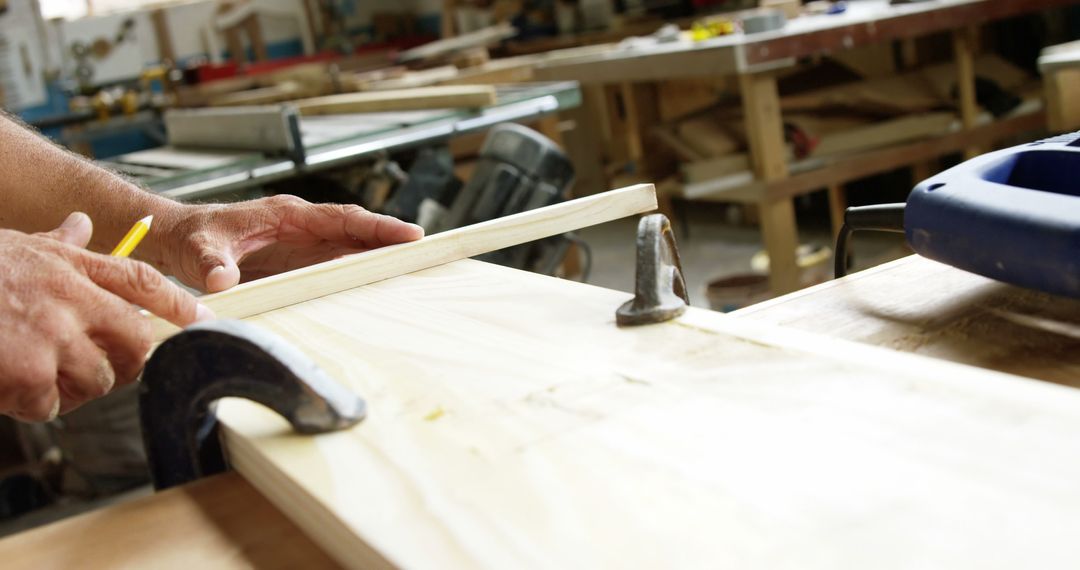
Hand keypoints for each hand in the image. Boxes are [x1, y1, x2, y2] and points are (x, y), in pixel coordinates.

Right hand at [0, 213, 211, 421]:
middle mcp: (70, 296)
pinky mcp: (28, 371)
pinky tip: (4, 386)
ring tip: (32, 375)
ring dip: (70, 389)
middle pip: (134, 341)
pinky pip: (49, 405)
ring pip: (96, 380)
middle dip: (124, 363)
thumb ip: (57, 243)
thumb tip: (82, 224)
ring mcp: (51, 334)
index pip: (141, 280)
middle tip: (96, 371)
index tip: (203, 318)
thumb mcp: (16, 245)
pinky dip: (28, 405)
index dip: (177, 302)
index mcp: (69, 264)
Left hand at [155, 195, 423, 292]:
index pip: (342, 217)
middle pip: (357, 231)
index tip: (408, 234)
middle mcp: (301, 227)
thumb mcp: (199, 248)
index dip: (377, 225)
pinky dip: (359, 273)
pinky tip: (377, 287)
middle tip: (428, 252)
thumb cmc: (189, 235)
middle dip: (392, 239)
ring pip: (351, 248)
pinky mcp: (297, 264)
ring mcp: (302, 246)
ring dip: (380, 258)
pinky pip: (335, 266)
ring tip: (416, 270)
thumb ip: (213, 263)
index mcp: (287, 215)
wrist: (175, 238)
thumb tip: (223, 281)